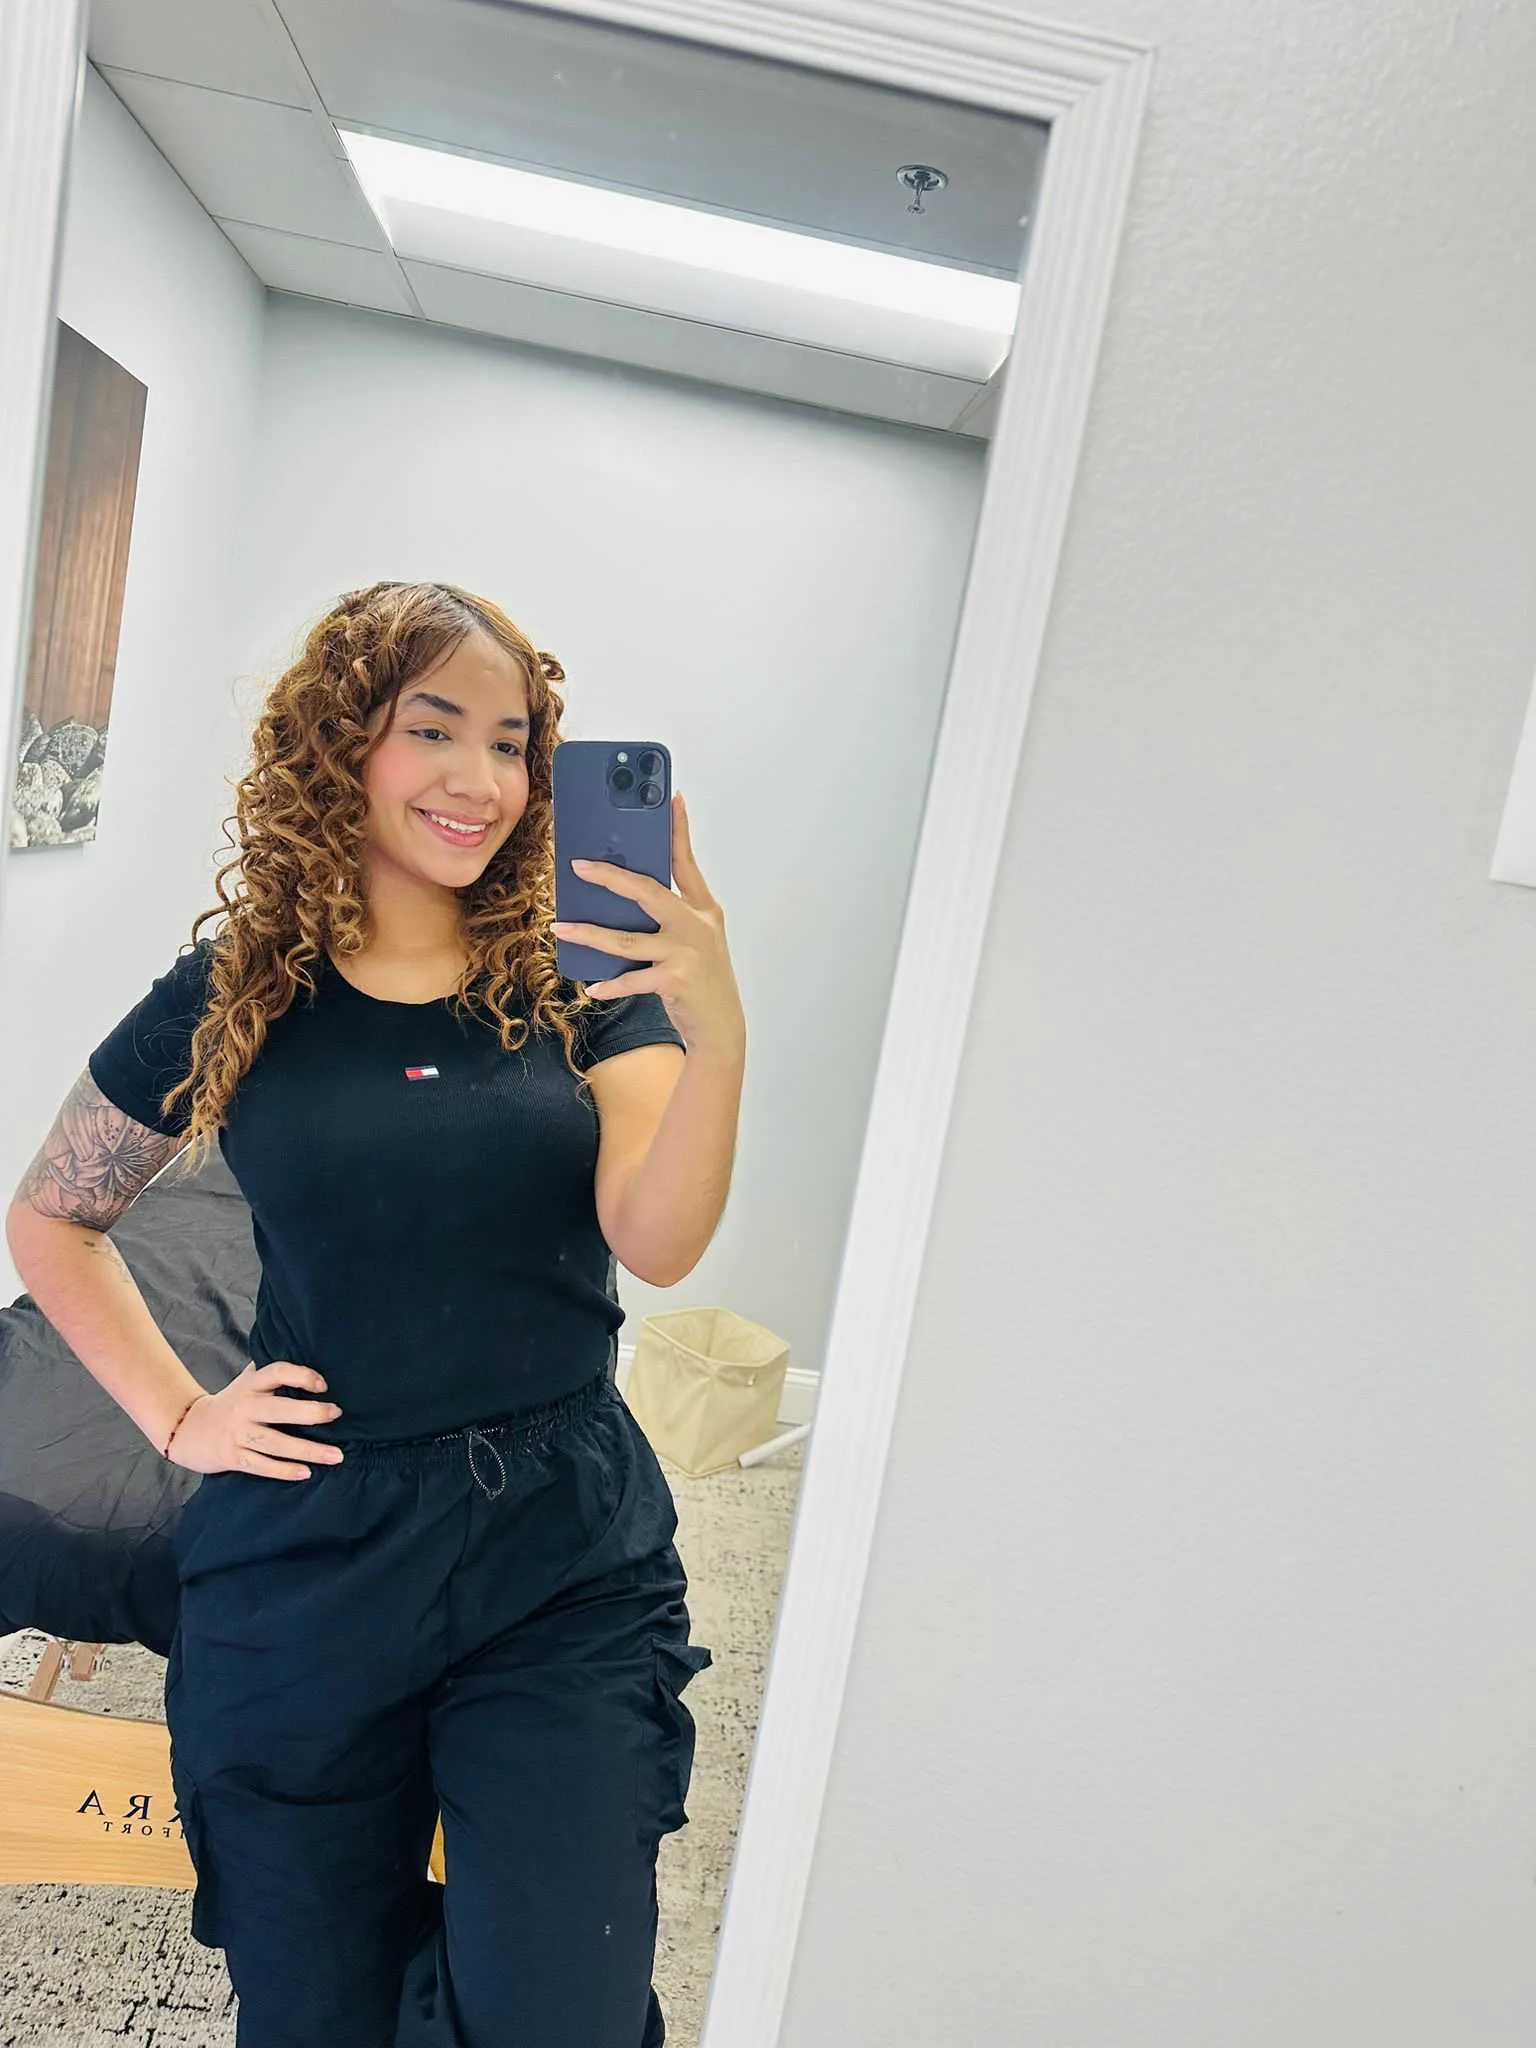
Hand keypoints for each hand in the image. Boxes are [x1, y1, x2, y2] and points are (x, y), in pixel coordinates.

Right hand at [166, 1360, 345, 1479]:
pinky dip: (283, 1470)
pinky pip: (261, 1465)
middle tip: (337, 1414)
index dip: (301, 1375)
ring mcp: (237, 1433)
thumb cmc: (230, 1403)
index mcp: (251, 1385)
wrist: (187, 1429)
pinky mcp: (232, 1456)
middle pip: (279, 1410)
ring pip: (275, 1443)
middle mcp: (244, 1407)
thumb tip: (307, 1353)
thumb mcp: (247, 1382)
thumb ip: (272, 1372)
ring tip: (336, 1455)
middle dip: (310, 1413)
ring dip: (307, 1450)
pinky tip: (306, 1473)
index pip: (276, 1373)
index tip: (323, 1385)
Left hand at [551, 791, 745, 1056]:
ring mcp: (687, 953)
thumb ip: (666, 918)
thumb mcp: (693, 941)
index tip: (671, 798)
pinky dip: (611, 985)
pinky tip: (593, 987)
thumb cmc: (701, 980)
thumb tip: (618, 901)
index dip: (678, 830)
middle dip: (611, 876)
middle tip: (579, 866)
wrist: (721, 1026)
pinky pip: (633, 979)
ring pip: (628, 939)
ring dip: (590, 934)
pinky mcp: (676, 980)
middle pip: (648, 892)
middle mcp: (697, 925)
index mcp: (703, 910)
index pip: (686, 862)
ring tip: (562, 928)